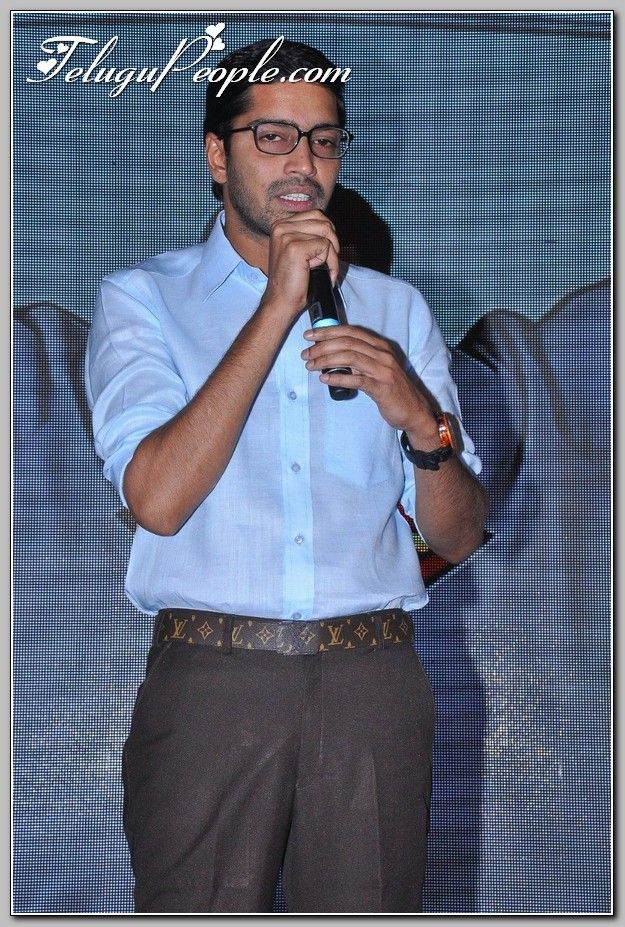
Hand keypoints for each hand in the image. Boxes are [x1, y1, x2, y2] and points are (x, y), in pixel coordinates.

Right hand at [262, 211, 339, 319]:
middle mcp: (281, 227)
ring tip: (325, 269)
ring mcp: (287, 236)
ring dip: (332, 255)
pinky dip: (331, 263)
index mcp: (281, 225)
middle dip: (332, 242)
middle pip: (323, 221)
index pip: (315, 214)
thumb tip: (331, 227)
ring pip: (327, 234)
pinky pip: (327, 247)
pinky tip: (322, 274)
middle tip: (328, 261)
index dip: (327, 232)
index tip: (325, 251)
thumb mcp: (298, 250)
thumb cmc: (291, 280)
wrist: (280, 301)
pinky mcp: (295, 247)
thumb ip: (308, 235)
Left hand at [302, 324, 439, 440]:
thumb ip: (359, 361)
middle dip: (322, 346)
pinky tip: (325, 379)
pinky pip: (357, 380)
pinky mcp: (382, 388)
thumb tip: (332, 356)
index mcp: (380, 346)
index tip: (309, 336)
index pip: (350, 332)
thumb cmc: (392, 390)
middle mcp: (382, 354)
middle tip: (305, 354)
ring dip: (326, 360)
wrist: (413, 410)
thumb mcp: (376, 369)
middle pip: (347, 342)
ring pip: (350, 357)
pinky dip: (338, 377)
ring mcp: (383, 370)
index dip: (328, 331)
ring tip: (311, 366)